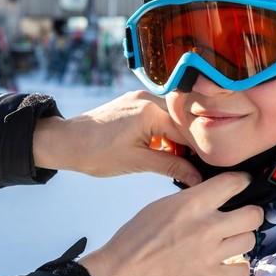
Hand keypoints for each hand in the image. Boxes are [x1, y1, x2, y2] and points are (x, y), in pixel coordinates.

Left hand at [33, 90, 200, 185]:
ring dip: (176, 138)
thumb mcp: (137, 162)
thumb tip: (196, 178)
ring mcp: (140, 98)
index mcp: (150, 112)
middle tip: (195, 166)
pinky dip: (162, 132)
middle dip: (189, 144)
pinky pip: (157, 115)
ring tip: (177, 161)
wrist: (66, 142)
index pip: (188, 131)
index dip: (199, 151)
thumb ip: (171, 167)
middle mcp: (148, 98)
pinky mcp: (133, 102)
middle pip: (182, 121)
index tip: (209, 167)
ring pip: (170, 118)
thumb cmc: (96, 153)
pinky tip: (161, 149)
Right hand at [78, 171, 262, 275]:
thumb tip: (212, 197)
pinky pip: (243, 271)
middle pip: (253, 214)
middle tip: (242, 216)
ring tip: (230, 241)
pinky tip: (228, 263)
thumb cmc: (135, 239)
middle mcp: (206, 227)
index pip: (233, 183)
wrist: (123, 273)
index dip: (243, 181)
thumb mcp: (161, 206)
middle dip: (250, 213)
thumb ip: (190, 199)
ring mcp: (211, 254)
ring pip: (250, 241)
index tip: (243, 184)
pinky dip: (238, 267)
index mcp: (191, 204)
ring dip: (242, 239)